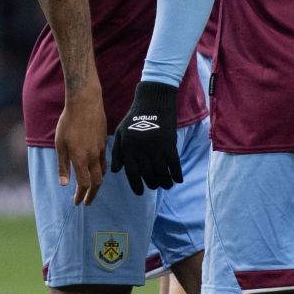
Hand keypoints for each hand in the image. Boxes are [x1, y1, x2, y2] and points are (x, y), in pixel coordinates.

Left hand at [54, 89, 106, 207]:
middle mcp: (92, 157)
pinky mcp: (104, 143)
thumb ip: (62, 165)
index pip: (84, 184)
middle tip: (86, 202)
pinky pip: (104, 162)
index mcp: (80, 158)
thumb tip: (64, 184)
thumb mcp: (60, 144)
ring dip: (97, 184)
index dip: (80, 196)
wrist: (85, 103)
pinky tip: (96, 171)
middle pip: (96, 183)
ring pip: (102, 173)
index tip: (77, 203)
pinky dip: (101, 171)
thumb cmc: (68, 122)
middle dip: (91, 195)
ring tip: (91, 189)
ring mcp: (100, 150)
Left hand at [109, 80, 181, 195]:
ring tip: (167, 184)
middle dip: (152, 183)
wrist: (153, 101)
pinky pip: (174, 164)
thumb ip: (117, 152)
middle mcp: (141, 150)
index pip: (131, 173)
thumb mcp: (120, 132)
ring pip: (161, 172)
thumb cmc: (134, 117)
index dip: (136, 185)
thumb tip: (115, 171)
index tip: (140, 192)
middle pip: (148, 175)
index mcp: (128, 148)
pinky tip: (177, 179)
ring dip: (165, 182)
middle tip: (155, 185)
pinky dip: (176, 174)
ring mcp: (156, 148)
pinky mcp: (169, 144)